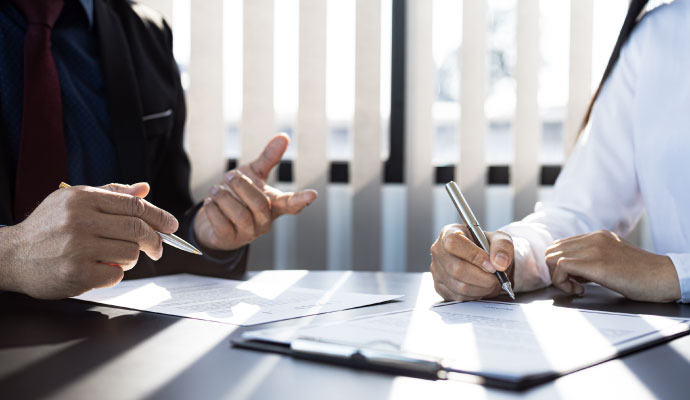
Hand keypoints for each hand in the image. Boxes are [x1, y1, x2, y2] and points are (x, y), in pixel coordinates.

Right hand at [0, 183, 177, 298]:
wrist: (11, 256)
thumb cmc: (46, 227)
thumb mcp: (72, 200)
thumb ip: (111, 193)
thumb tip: (144, 188)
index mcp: (83, 198)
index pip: (135, 206)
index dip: (160, 216)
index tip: (171, 225)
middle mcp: (81, 220)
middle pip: (138, 229)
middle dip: (155, 240)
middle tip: (158, 248)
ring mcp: (78, 248)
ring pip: (130, 253)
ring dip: (131, 258)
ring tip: (115, 257)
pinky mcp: (76, 273)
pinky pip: (115, 275)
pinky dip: (114, 274)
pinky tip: (99, 269)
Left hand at [193, 133, 317, 250]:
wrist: (215, 222)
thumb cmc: (239, 196)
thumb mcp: (254, 174)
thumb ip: (269, 158)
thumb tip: (284, 137)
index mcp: (274, 205)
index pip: (291, 204)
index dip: (301, 199)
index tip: (312, 194)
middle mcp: (264, 221)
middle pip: (259, 204)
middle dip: (242, 186)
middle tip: (229, 175)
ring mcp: (248, 233)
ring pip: (240, 215)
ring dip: (225, 198)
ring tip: (215, 189)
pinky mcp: (229, 239)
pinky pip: (222, 224)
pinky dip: (214, 209)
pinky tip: (210, 201)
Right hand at [430, 224, 513, 301]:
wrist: (484, 261)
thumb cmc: (488, 248)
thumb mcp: (500, 240)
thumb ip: (502, 247)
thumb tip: (499, 263)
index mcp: (449, 233)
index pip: (454, 243)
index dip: (473, 255)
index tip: (491, 265)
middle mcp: (438, 251)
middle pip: (456, 269)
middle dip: (482, 277)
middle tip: (496, 278)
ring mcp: (437, 270)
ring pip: (460, 286)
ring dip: (481, 288)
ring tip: (491, 282)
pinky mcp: (439, 287)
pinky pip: (459, 296)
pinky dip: (475, 295)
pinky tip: (480, 287)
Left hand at [545, 230, 680, 301]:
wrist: (665, 277)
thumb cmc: (643, 275)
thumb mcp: (613, 258)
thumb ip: (593, 258)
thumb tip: (572, 270)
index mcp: (597, 236)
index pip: (560, 245)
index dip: (560, 264)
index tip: (573, 279)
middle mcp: (593, 238)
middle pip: (552, 250)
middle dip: (555, 271)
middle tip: (573, 284)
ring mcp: (594, 249)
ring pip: (552, 257)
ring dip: (558, 278)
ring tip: (578, 288)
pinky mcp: (597, 264)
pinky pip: (561, 267)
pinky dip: (563, 283)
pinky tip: (580, 291)